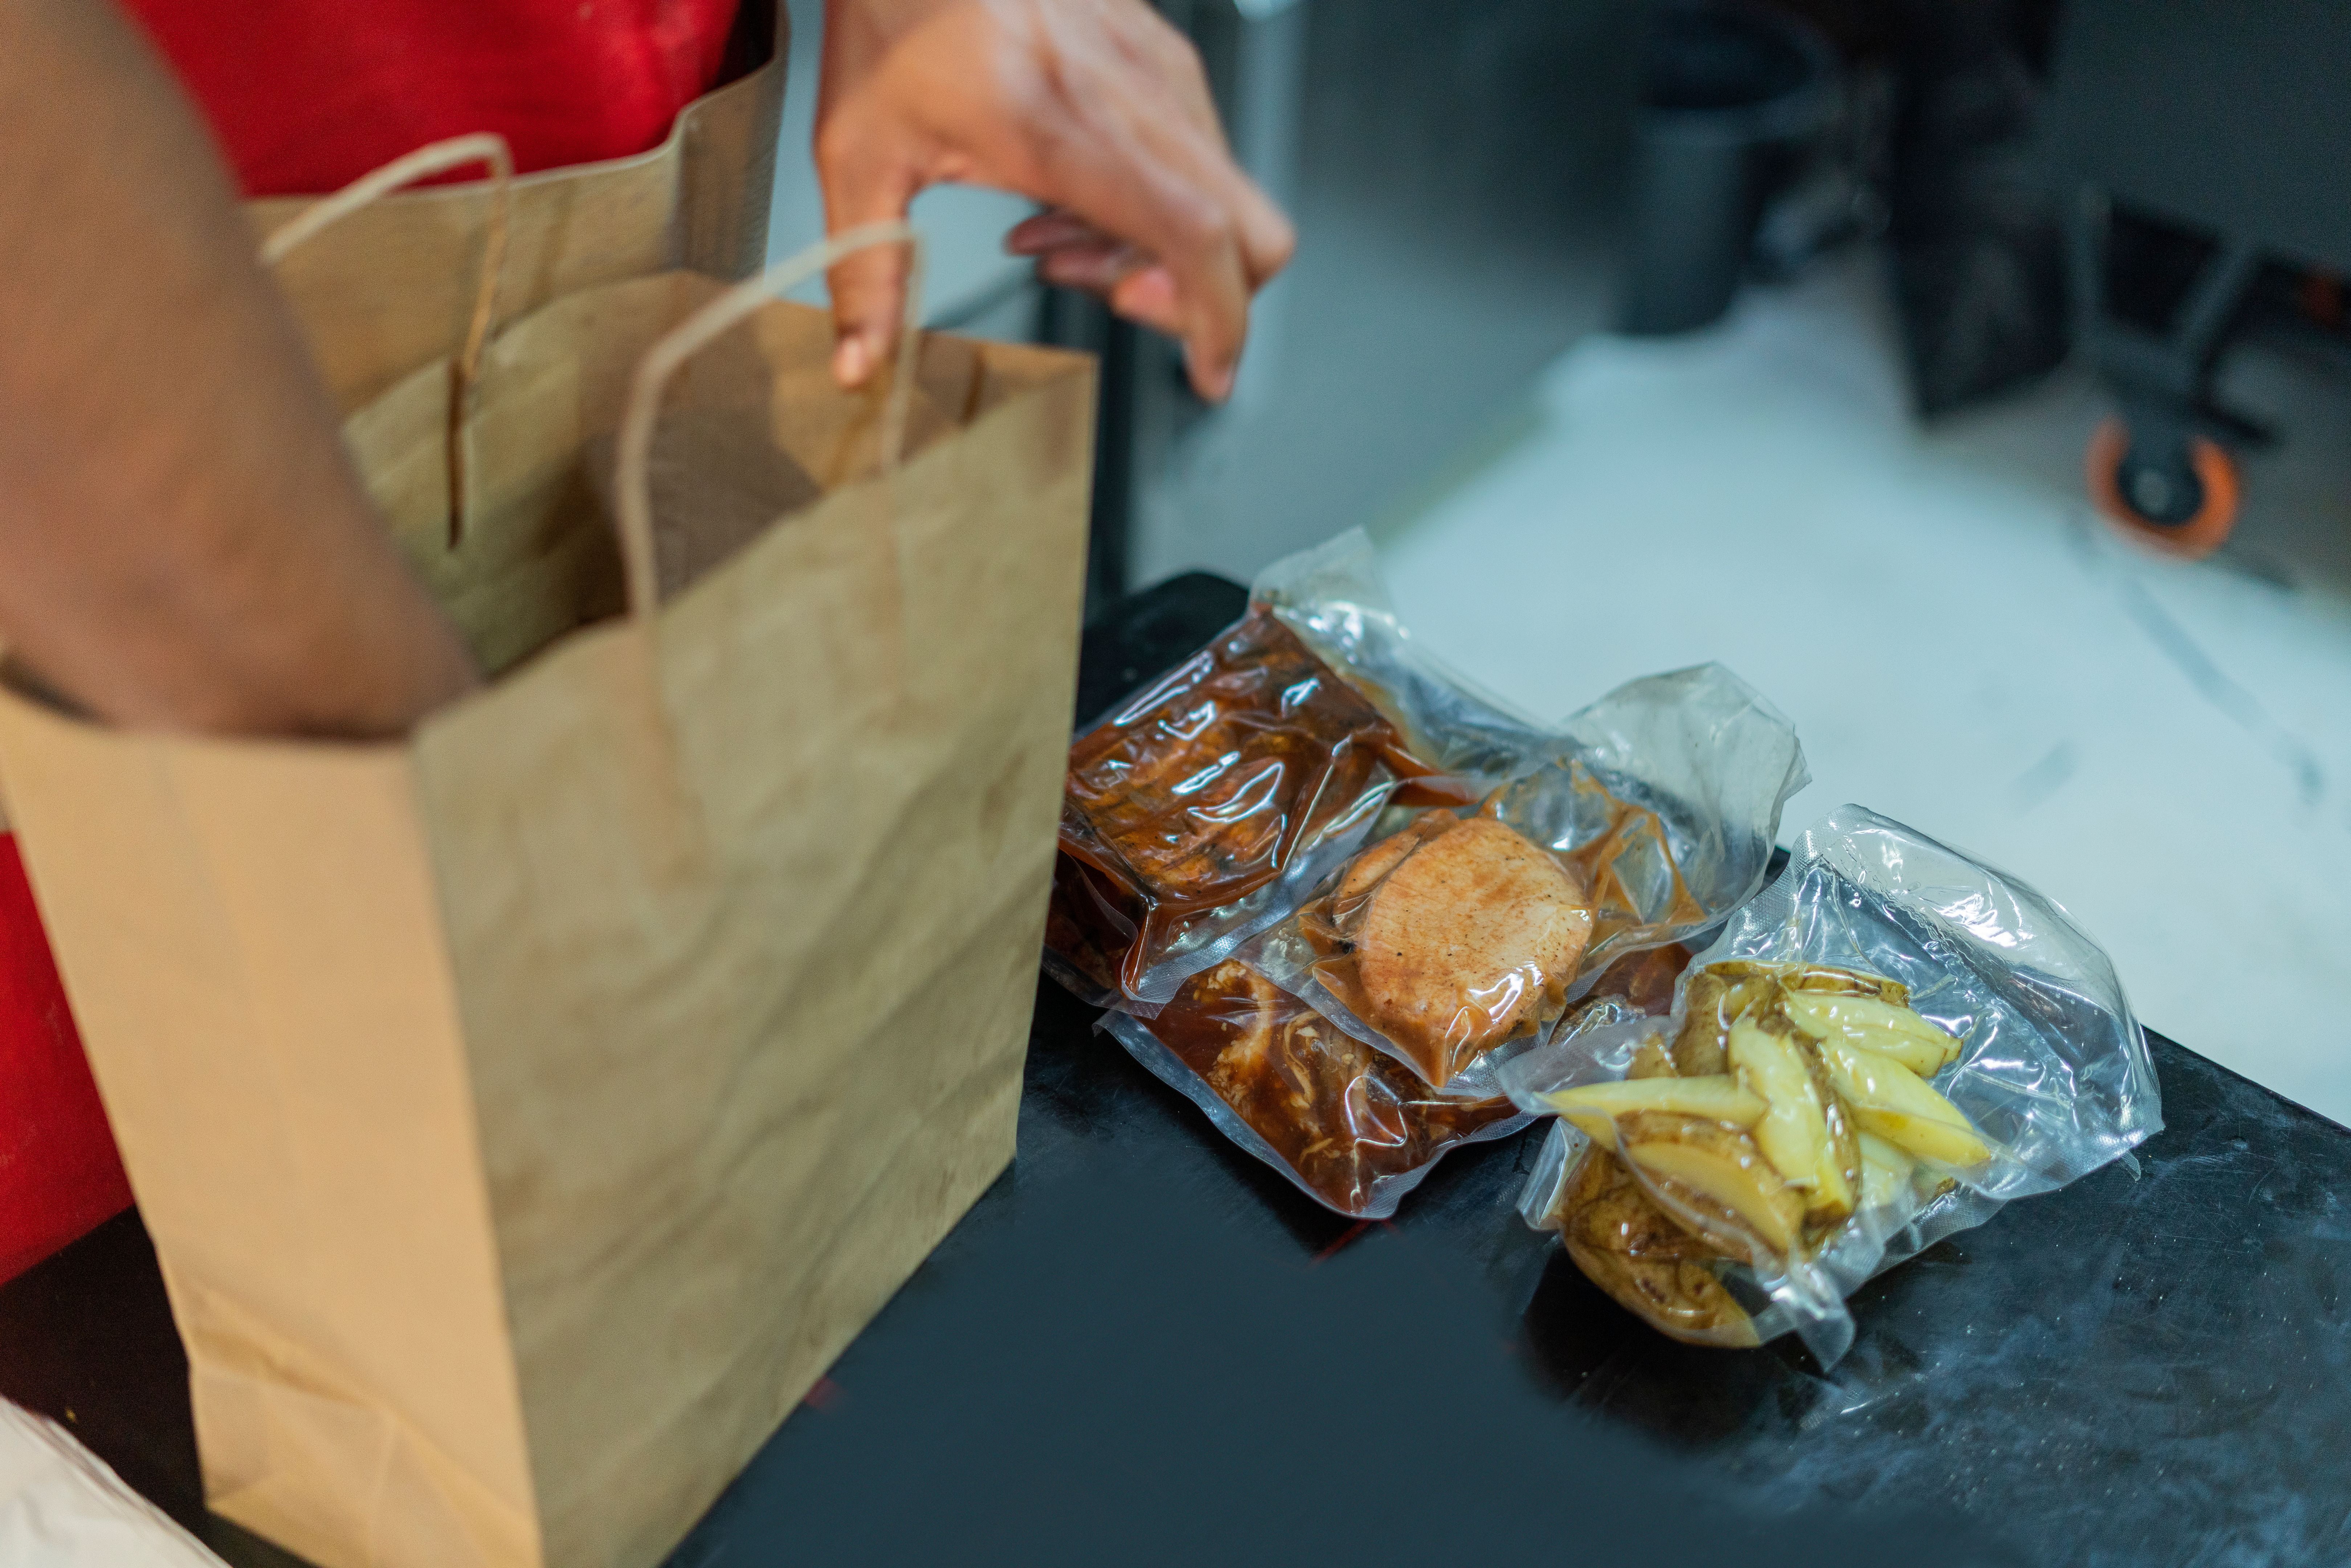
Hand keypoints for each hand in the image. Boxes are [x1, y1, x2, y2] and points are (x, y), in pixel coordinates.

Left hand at [816, 0, 1294, 400]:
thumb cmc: (893, 16)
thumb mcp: (858, 153)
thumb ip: (867, 272)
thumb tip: (857, 364)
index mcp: (1061, 125)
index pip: (1196, 237)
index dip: (1220, 320)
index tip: (1207, 371)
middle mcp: (1131, 92)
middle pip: (1248, 229)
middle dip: (1193, 293)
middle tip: (1108, 293)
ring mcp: (1157, 67)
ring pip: (1224, 196)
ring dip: (1159, 246)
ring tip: (1058, 237)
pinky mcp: (1161, 52)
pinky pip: (1198, 153)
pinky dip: (1154, 198)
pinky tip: (1072, 193)